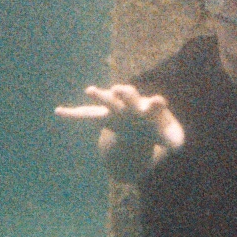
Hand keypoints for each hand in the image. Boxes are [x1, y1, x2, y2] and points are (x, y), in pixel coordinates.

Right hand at [56, 84, 185, 151]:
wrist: (140, 125)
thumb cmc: (157, 130)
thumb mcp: (170, 138)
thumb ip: (175, 140)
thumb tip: (178, 147)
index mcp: (149, 109)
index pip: (153, 105)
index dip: (156, 104)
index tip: (160, 100)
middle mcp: (131, 104)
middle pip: (128, 96)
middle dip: (125, 93)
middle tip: (120, 89)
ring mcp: (115, 109)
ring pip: (106, 100)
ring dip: (99, 95)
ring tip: (90, 90)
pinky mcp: (102, 116)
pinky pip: (84, 115)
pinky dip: (71, 114)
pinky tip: (58, 111)